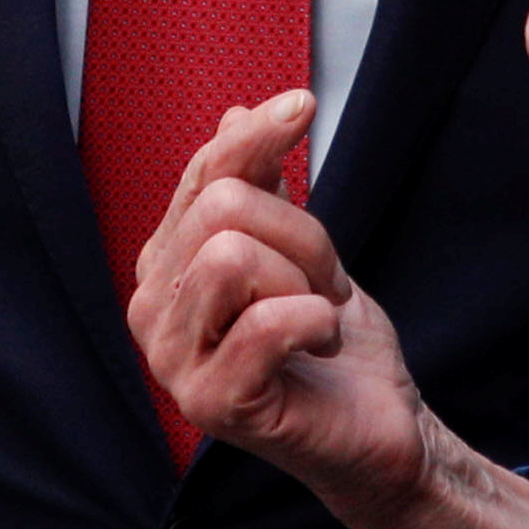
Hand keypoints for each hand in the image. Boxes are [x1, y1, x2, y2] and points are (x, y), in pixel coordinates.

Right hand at [127, 94, 528, 528]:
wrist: (377, 424)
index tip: (303, 104)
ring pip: (233, 257)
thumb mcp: (300, 247)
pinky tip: (320, 346)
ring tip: (318, 318)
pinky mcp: (209, 405)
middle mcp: (150, 311)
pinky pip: (266, 322)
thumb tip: (236, 114)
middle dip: (300, 235)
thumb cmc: (333, 342)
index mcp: (165, 268)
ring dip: (305, 282)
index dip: (255, 136)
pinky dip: (317, 323)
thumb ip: (261, 187)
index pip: (199, 175)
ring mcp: (171, 363)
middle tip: (323, 285)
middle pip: (219, 209)